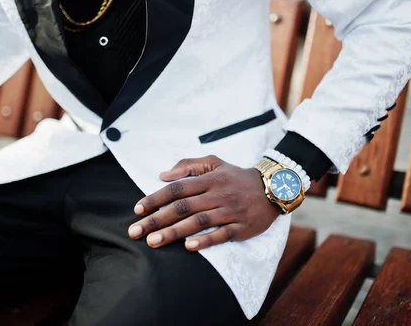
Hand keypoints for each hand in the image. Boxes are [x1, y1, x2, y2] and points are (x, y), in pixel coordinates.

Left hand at [128, 155, 281, 250]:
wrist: (274, 187)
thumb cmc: (237, 176)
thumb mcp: (215, 162)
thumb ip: (188, 165)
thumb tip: (162, 175)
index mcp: (209, 179)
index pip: (177, 188)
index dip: (156, 198)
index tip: (137, 210)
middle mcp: (218, 194)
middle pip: (183, 207)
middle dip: (157, 220)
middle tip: (136, 231)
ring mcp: (230, 211)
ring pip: (198, 222)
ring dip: (174, 232)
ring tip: (153, 242)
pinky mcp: (242, 227)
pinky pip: (222, 234)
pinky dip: (205, 240)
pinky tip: (189, 247)